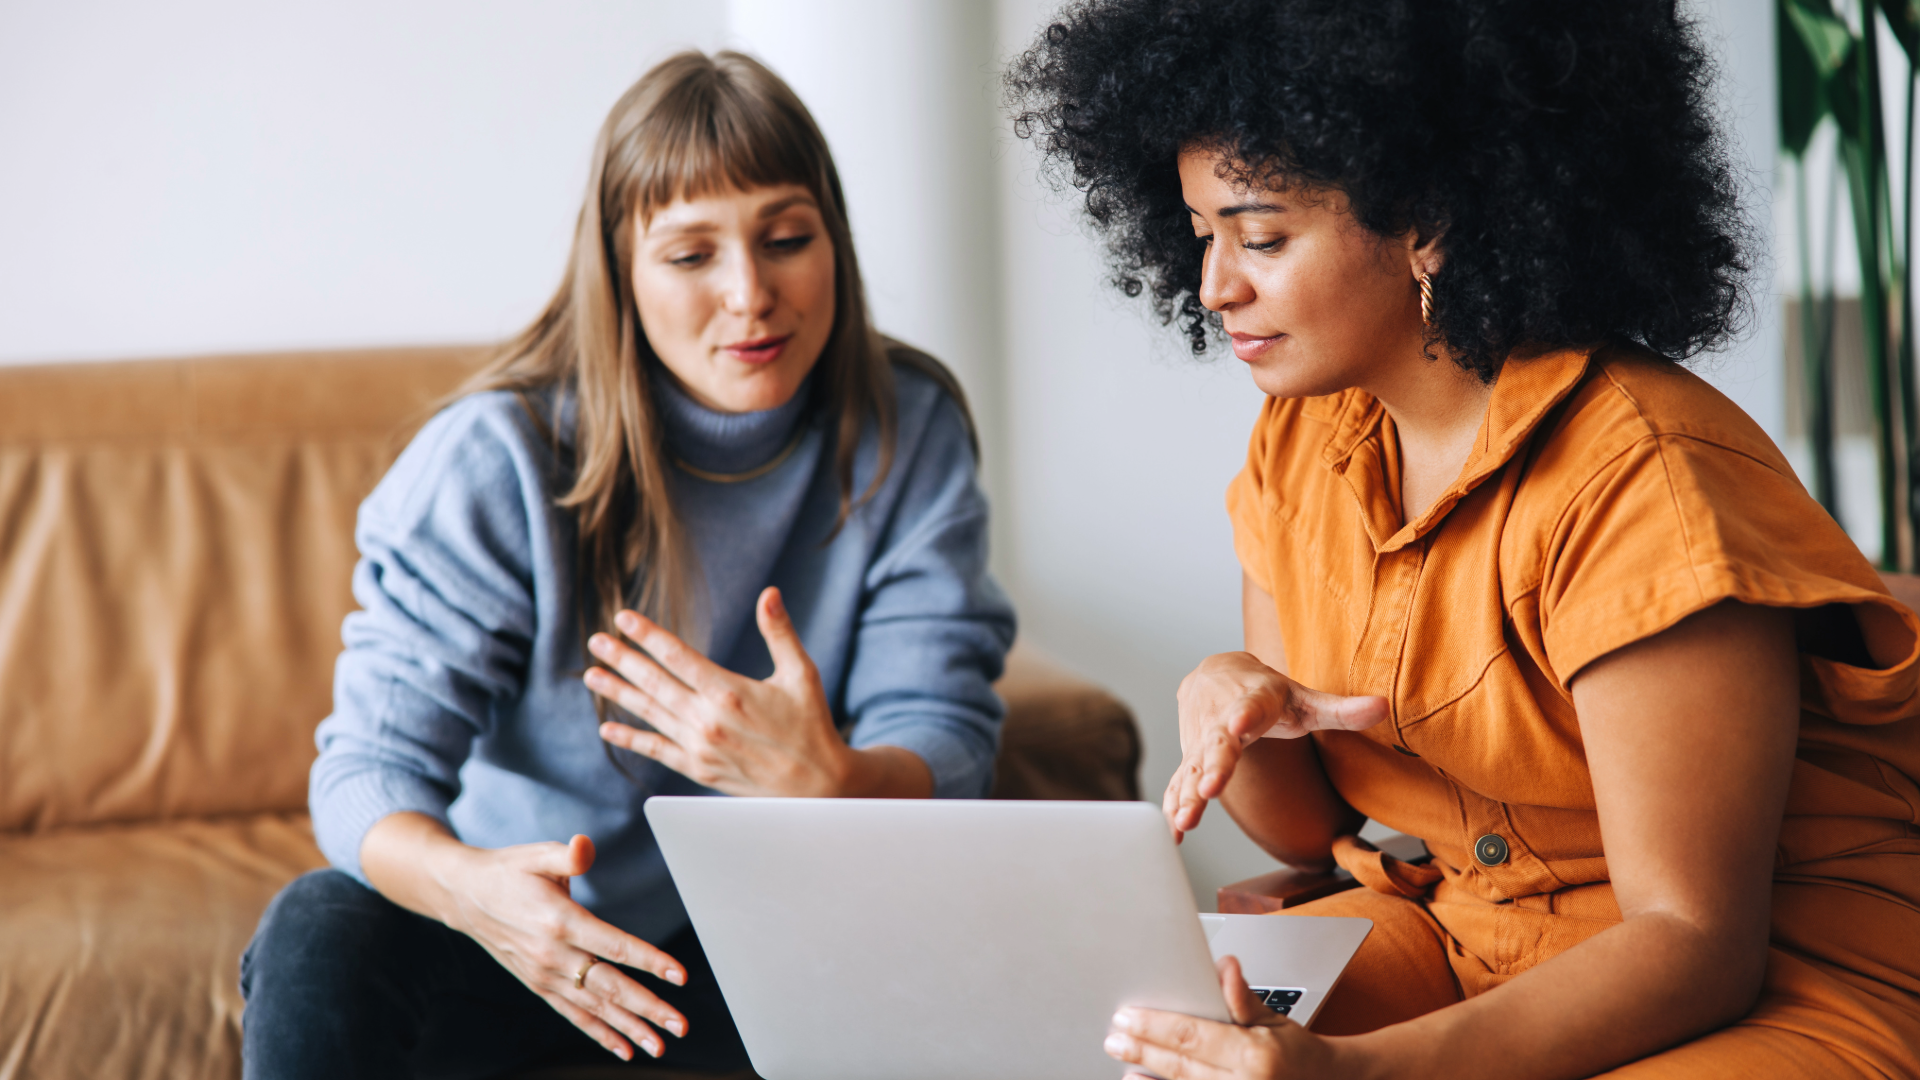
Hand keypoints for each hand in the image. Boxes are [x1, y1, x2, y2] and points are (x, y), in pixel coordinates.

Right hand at [433, 832, 688, 1061]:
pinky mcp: (538, 985)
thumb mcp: (537, 854)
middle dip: (648, 1008)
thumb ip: (567, 855)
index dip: (650, 961)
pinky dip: (598, 1033)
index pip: (614, 946)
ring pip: (594, 1007)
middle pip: (609, 986)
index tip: (680, 976)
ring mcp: (545, 975)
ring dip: (629, 1028)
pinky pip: (573, 1014)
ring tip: (659, 1046)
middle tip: (679, 1025)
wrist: (465, 896)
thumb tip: (586, 846)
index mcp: (560, 921)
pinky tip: (623, 1049)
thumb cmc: (508, 872)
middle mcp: (553, 955)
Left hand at [585, 586, 859, 796]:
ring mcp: (700, 746)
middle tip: (596, 641)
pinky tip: (608, 728)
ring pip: (650, 713)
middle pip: (654, 683)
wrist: (817, 786)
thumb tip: (769, 593)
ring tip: (591, 674)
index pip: (678, 656)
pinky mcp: (699, 769)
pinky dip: (631, 739)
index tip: (624, 618)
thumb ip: (779, 633)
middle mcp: (708, 719)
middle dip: (623, 659)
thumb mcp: (801, 674)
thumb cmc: (812, 725)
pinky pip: (656, 750)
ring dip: (619, 693)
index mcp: (730, 691)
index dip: (648, 635)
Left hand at [1105, 956, 1343, 1078]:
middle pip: (1180, 1067)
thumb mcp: (1273, 1018)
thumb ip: (1242, 997)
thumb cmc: (1294, 1051)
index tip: (1127, 1016)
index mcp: (1255, 1056)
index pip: (1192, 1037)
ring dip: (1148, 1078)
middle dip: (1142, 1050)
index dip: (1155, 1026)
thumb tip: (1224, 966)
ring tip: (1123, 1061)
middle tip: (1115, 1037)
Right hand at [1165, 652, 1385, 840]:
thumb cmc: (1267, 693)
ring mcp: (1201, 740)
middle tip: (1207, 788)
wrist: (1217, 674)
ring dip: (1187, 794)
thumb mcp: (1304, 698)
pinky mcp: (1191, 758)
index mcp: (1252, 700)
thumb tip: (1383, 707)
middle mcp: (1220, 719)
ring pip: (1192, 767)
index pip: (1249, 707)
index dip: (1244, 715)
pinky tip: (1173, 830)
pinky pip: (1180, 781)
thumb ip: (1341, 709)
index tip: (1238, 724)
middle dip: (1211, 766)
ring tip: (1185, 821)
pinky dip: (1175, 802)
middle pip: (1215, 743)